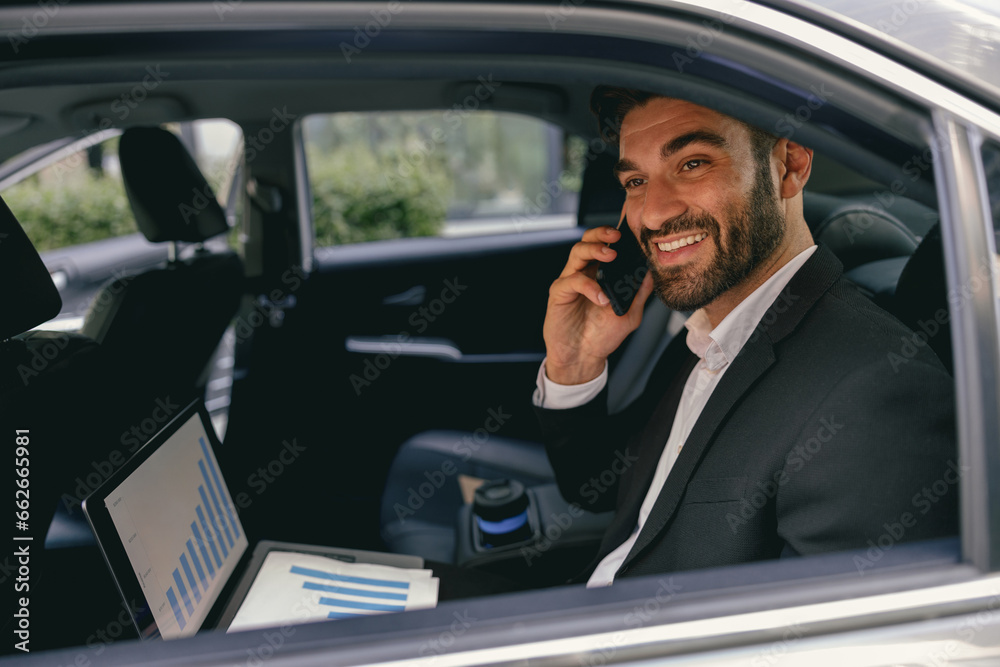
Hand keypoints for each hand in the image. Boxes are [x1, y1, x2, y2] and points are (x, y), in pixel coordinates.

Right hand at [543, 225, 653, 384]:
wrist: (583, 357)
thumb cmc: (602, 336)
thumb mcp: (630, 314)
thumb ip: (639, 293)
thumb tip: (651, 272)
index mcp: (601, 273)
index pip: (606, 245)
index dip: (615, 235)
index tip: (631, 232)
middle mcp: (585, 273)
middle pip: (588, 240)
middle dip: (602, 233)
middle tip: (617, 237)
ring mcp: (571, 281)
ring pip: (577, 252)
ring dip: (594, 249)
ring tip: (611, 256)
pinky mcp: (559, 293)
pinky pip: (572, 281)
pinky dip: (589, 287)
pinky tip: (600, 298)